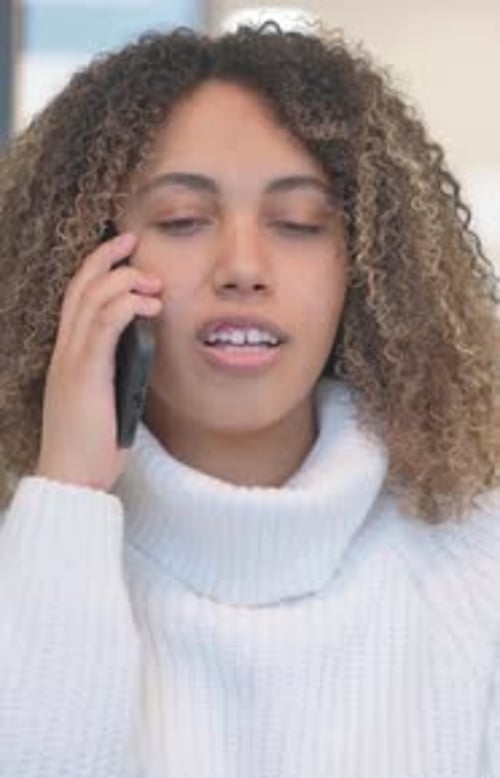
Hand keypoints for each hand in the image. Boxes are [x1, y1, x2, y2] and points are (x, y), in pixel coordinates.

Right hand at [35, 231, 162, 491]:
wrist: (71, 478)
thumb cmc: (91, 446)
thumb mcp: (108, 401)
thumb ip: (118, 373)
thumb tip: (142, 353)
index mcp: (70, 357)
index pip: (78, 299)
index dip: (98, 270)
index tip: (124, 254)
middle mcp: (65, 351)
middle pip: (80, 287)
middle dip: (107, 257)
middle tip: (133, 240)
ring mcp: (71, 361)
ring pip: (92, 299)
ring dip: (124, 280)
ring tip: (152, 281)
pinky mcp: (84, 374)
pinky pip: (102, 326)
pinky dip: (126, 306)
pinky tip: (148, 305)